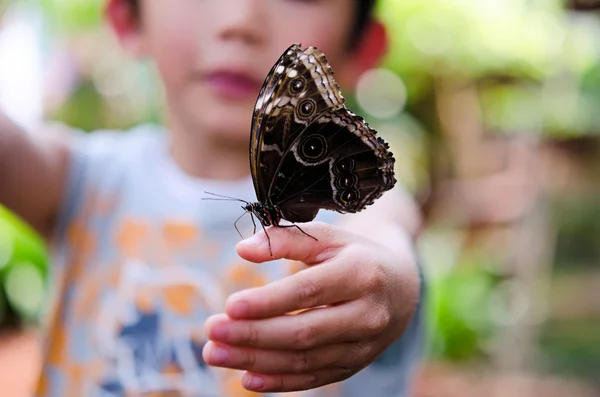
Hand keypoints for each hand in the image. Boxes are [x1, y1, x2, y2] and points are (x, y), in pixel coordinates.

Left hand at [202, 221, 420, 392]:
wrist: (402, 287)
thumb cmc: (357, 256)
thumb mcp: (329, 238)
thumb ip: (286, 240)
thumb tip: (243, 249)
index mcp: (361, 274)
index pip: (308, 292)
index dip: (267, 302)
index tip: (229, 306)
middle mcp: (367, 314)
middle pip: (304, 332)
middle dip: (253, 336)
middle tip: (211, 332)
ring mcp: (363, 345)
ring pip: (305, 360)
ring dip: (256, 361)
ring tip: (215, 354)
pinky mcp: (355, 364)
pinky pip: (315, 378)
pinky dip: (280, 382)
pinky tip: (247, 378)